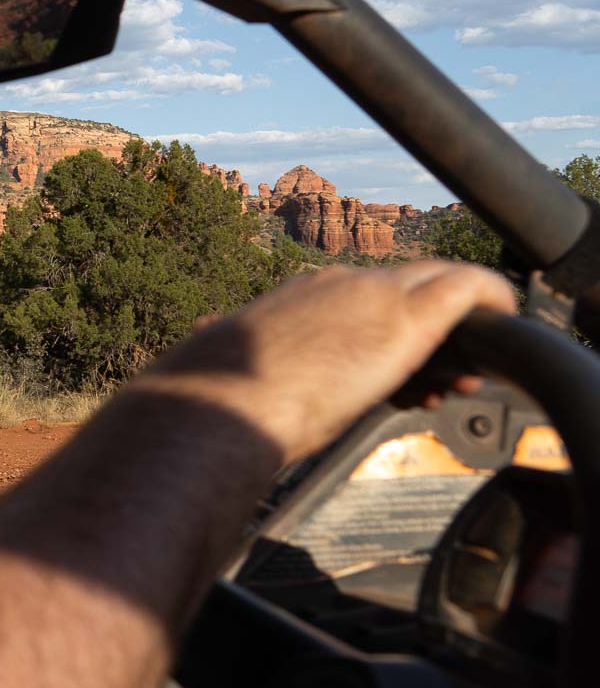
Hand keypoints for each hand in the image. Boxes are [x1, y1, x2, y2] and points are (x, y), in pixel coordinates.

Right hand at [136, 260, 515, 463]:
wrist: (220, 400)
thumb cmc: (212, 402)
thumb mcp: (224, 376)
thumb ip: (226, 365)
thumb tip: (186, 362)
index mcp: (294, 301)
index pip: (361, 300)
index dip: (384, 336)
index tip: (393, 385)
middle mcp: (334, 285)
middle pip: (407, 289)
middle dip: (431, 338)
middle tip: (438, 386)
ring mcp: (371, 295)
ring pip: (441, 289)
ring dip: (458, 337)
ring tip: (455, 385)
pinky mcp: (406, 316)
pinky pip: (470, 291)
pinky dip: (493, 301)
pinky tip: (502, 324)